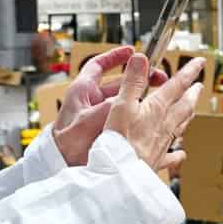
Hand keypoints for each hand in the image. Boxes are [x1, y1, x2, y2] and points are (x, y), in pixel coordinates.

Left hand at [53, 47, 167, 165]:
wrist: (61, 171)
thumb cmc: (64, 147)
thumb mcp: (86, 124)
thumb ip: (106, 109)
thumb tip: (126, 97)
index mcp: (82, 92)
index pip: (98, 66)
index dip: (114, 56)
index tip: (132, 52)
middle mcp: (91, 102)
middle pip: (118, 84)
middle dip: (138, 79)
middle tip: (158, 78)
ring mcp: (98, 117)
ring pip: (123, 102)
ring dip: (141, 99)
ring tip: (161, 97)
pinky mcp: (105, 131)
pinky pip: (124, 119)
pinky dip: (138, 118)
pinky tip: (152, 120)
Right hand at [104, 54, 203, 172]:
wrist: (121, 173)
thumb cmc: (120, 140)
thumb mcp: (121, 104)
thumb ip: (132, 81)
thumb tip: (141, 58)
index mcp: (156, 109)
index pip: (177, 85)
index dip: (189, 72)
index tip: (200, 62)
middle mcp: (164, 125)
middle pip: (184, 106)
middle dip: (192, 94)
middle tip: (199, 86)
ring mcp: (163, 143)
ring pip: (181, 127)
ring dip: (187, 116)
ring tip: (192, 110)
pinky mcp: (157, 160)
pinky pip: (172, 156)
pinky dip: (178, 153)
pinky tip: (182, 154)